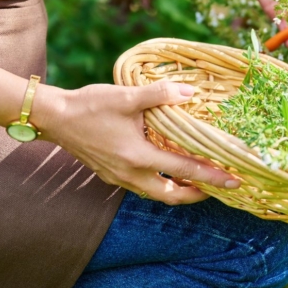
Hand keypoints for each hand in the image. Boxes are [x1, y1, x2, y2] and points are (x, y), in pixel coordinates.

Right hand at [34, 81, 239, 204]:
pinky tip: (165, 170)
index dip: (212, 176)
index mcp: (138, 156)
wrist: (54, 117)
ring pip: (156, 194)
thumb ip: (159, 94)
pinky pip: (142, 187)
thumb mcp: (126, 96)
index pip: (184, 171)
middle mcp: (130, 173)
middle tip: (217, 186)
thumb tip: (189, 92)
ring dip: (178, 191)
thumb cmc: (90, 106)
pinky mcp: (110, 174)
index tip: (233, 180)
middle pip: (171, 195)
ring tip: (196, 182)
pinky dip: (160, 184)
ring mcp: (118, 177)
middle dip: (197, 195)